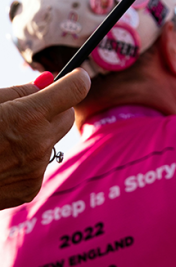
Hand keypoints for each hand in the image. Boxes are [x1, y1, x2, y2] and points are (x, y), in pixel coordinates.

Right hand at [0, 68, 90, 209]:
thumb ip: (20, 91)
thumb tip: (48, 80)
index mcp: (29, 115)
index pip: (77, 88)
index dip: (77, 80)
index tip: (75, 77)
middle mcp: (39, 143)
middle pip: (67, 116)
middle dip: (54, 110)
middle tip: (28, 112)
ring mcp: (36, 169)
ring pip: (51, 142)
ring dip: (37, 138)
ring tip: (4, 143)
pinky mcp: (30, 189)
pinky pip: (39, 165)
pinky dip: (27, 161)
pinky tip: (2, 163)